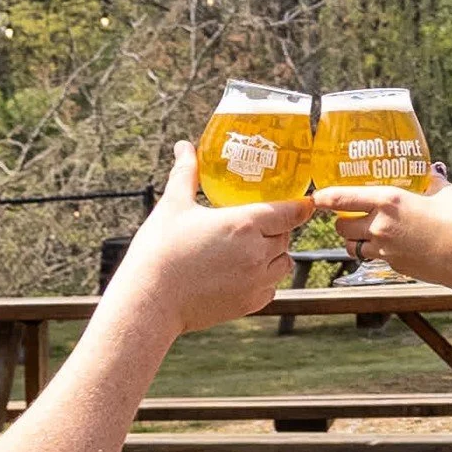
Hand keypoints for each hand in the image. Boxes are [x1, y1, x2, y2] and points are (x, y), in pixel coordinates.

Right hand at [119, 141, 312, 333]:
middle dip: (278, 228)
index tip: (303, 201)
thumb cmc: (159, 250)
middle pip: (286, 236)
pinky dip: (264, 279)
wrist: (149, 301)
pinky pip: (271, 288)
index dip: (299, 205)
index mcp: (244, 224)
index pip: (291, 212)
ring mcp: (255, 282)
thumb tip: (184, 147)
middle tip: (260, 222)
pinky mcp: (249, 304)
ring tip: (253, 248)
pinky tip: (244, 273)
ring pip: (283, 263)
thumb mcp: (173, 205)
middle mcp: (257, 253)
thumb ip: (185, 173)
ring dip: (275, 254)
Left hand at [311, 169, 451, 301]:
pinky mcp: (394, 266)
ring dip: (353, 238)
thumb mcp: (447, 192)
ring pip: (351, 246)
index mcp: (390, 201)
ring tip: (365, 230)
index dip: (325, 197)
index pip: (343, 198)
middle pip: (341, 226)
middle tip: (351, 212)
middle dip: (341, 219)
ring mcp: (385, 250)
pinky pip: (371, 257)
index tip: (316, 195)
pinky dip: (372, 251)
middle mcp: (381, 226)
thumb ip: (431, 180)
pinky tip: (388, 243)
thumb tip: (429, 171)